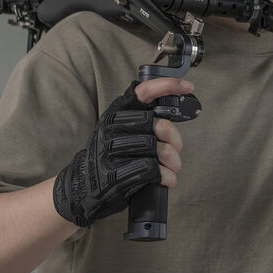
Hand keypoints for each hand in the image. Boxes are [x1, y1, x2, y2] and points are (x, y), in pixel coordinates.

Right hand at [52, 77, 187, 227]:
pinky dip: (166, 176)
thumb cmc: (110, 156)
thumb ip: (141, 119)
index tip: (188, 86)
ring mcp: (112, 152)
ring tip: (173, 167)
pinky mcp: (116, 176)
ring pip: (159, 149)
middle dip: (175, 139)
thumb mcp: (119, 131)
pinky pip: (152, 170)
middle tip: (176, 148)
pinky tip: (167, 179)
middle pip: (159, 125)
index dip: (167, 86)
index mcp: (116, 114)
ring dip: (173, 161)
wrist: (84, 187)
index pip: (142, 92)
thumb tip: (174, 115)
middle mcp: (112, 129)